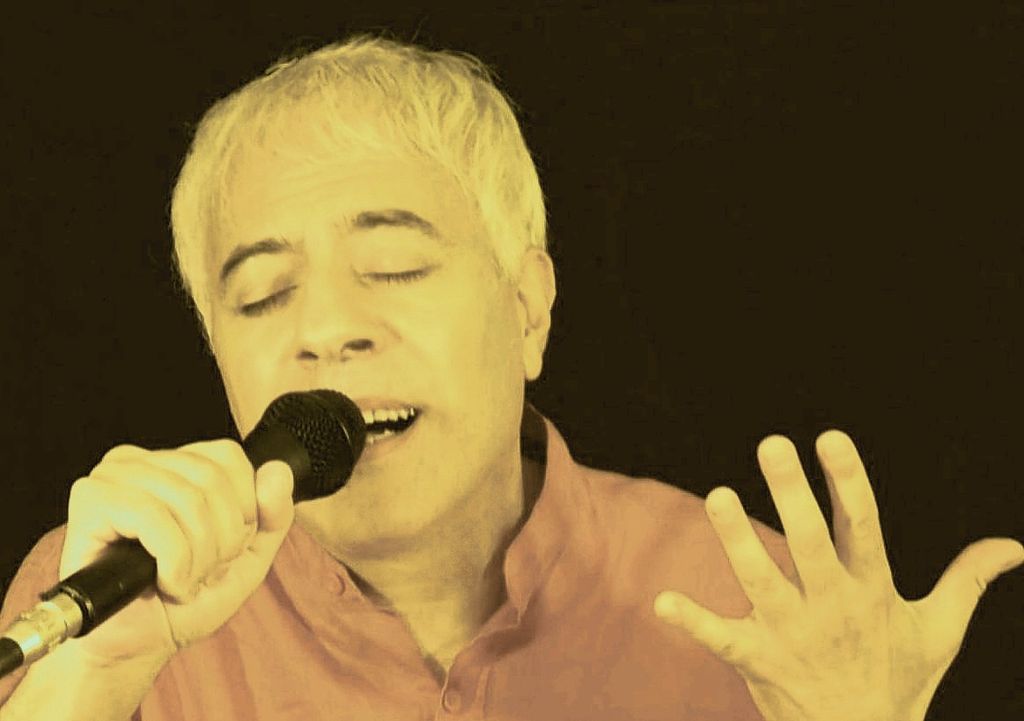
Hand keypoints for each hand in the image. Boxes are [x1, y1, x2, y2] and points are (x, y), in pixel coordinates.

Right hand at [59, 439, 294, 668]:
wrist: (137, 646)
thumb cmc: (185, 600)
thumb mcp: (249, 556)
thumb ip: (274, 514)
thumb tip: (278, 470)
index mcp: (172, 463)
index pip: (227, 456)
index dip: (242, 509)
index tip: (225, 549)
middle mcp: (138, 460)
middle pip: (211, 479)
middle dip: (222, 541)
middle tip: (204, 574)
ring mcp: (111, 476)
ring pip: (187, 500)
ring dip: (198, 558)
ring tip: (184, 583)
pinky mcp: (91, 501)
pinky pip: (154, 519)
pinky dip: (174, 562)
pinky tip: (166, 584)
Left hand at [653, 430, 1023, 720]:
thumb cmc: (899, 680)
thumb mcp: (940, 630)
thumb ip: (968, 579)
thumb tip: (1014, 544)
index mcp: (872, 590)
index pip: (864, 525)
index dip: (847, 481)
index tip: (829, 437)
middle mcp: (832, 607)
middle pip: (811, 543)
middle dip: (792, 494)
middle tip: (772, 443)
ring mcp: (792, 634)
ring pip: (762, 580)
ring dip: (738, 540)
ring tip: (719, 496)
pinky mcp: (758, 660)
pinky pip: (722, 640)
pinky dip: (693, 623)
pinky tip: (662, 603)